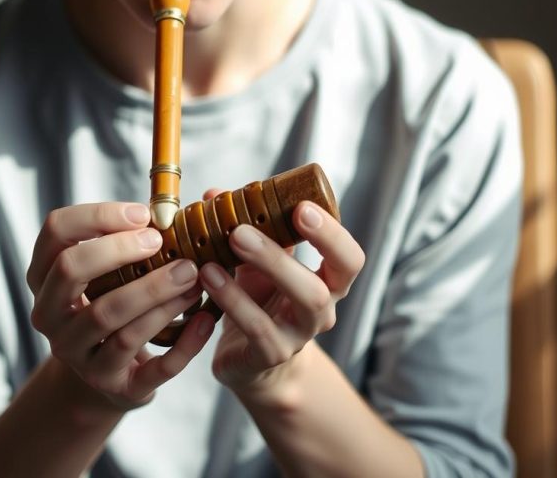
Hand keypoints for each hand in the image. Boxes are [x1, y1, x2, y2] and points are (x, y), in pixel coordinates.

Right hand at [26, 202, 215, 409]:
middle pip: (72, 271)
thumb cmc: (114, 306)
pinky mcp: (115, 387)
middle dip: (119, 250)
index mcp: (45, 277)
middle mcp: (51, 316)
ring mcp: (78, 356)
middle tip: (162, 241)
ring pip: (110, 318)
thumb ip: (127, 241)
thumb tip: (169, 211)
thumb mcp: (106, 275)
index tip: (144, 214)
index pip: (56, 231)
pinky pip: (152, 366)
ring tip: (192, 275)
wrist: (110, 377)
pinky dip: (184, 343)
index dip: (98, 215)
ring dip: (155, 292)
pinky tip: (206, 320)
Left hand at [196, 190, 364, 396]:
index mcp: (326, 282)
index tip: (301, 207)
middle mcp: (321, 311)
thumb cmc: (260, 303)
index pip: (348, 258)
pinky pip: (257, 329)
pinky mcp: (272, 355)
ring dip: (259, 273)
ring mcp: (298, 337)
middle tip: (241, 230)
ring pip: (295, 307)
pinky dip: (232, 300)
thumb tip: (215, 194)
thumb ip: (247, 231)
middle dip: (281, 256)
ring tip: (222, 248)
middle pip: (320, 287)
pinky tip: (207, 277)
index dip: (331, 234)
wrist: (251, 362)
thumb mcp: (257, 266)